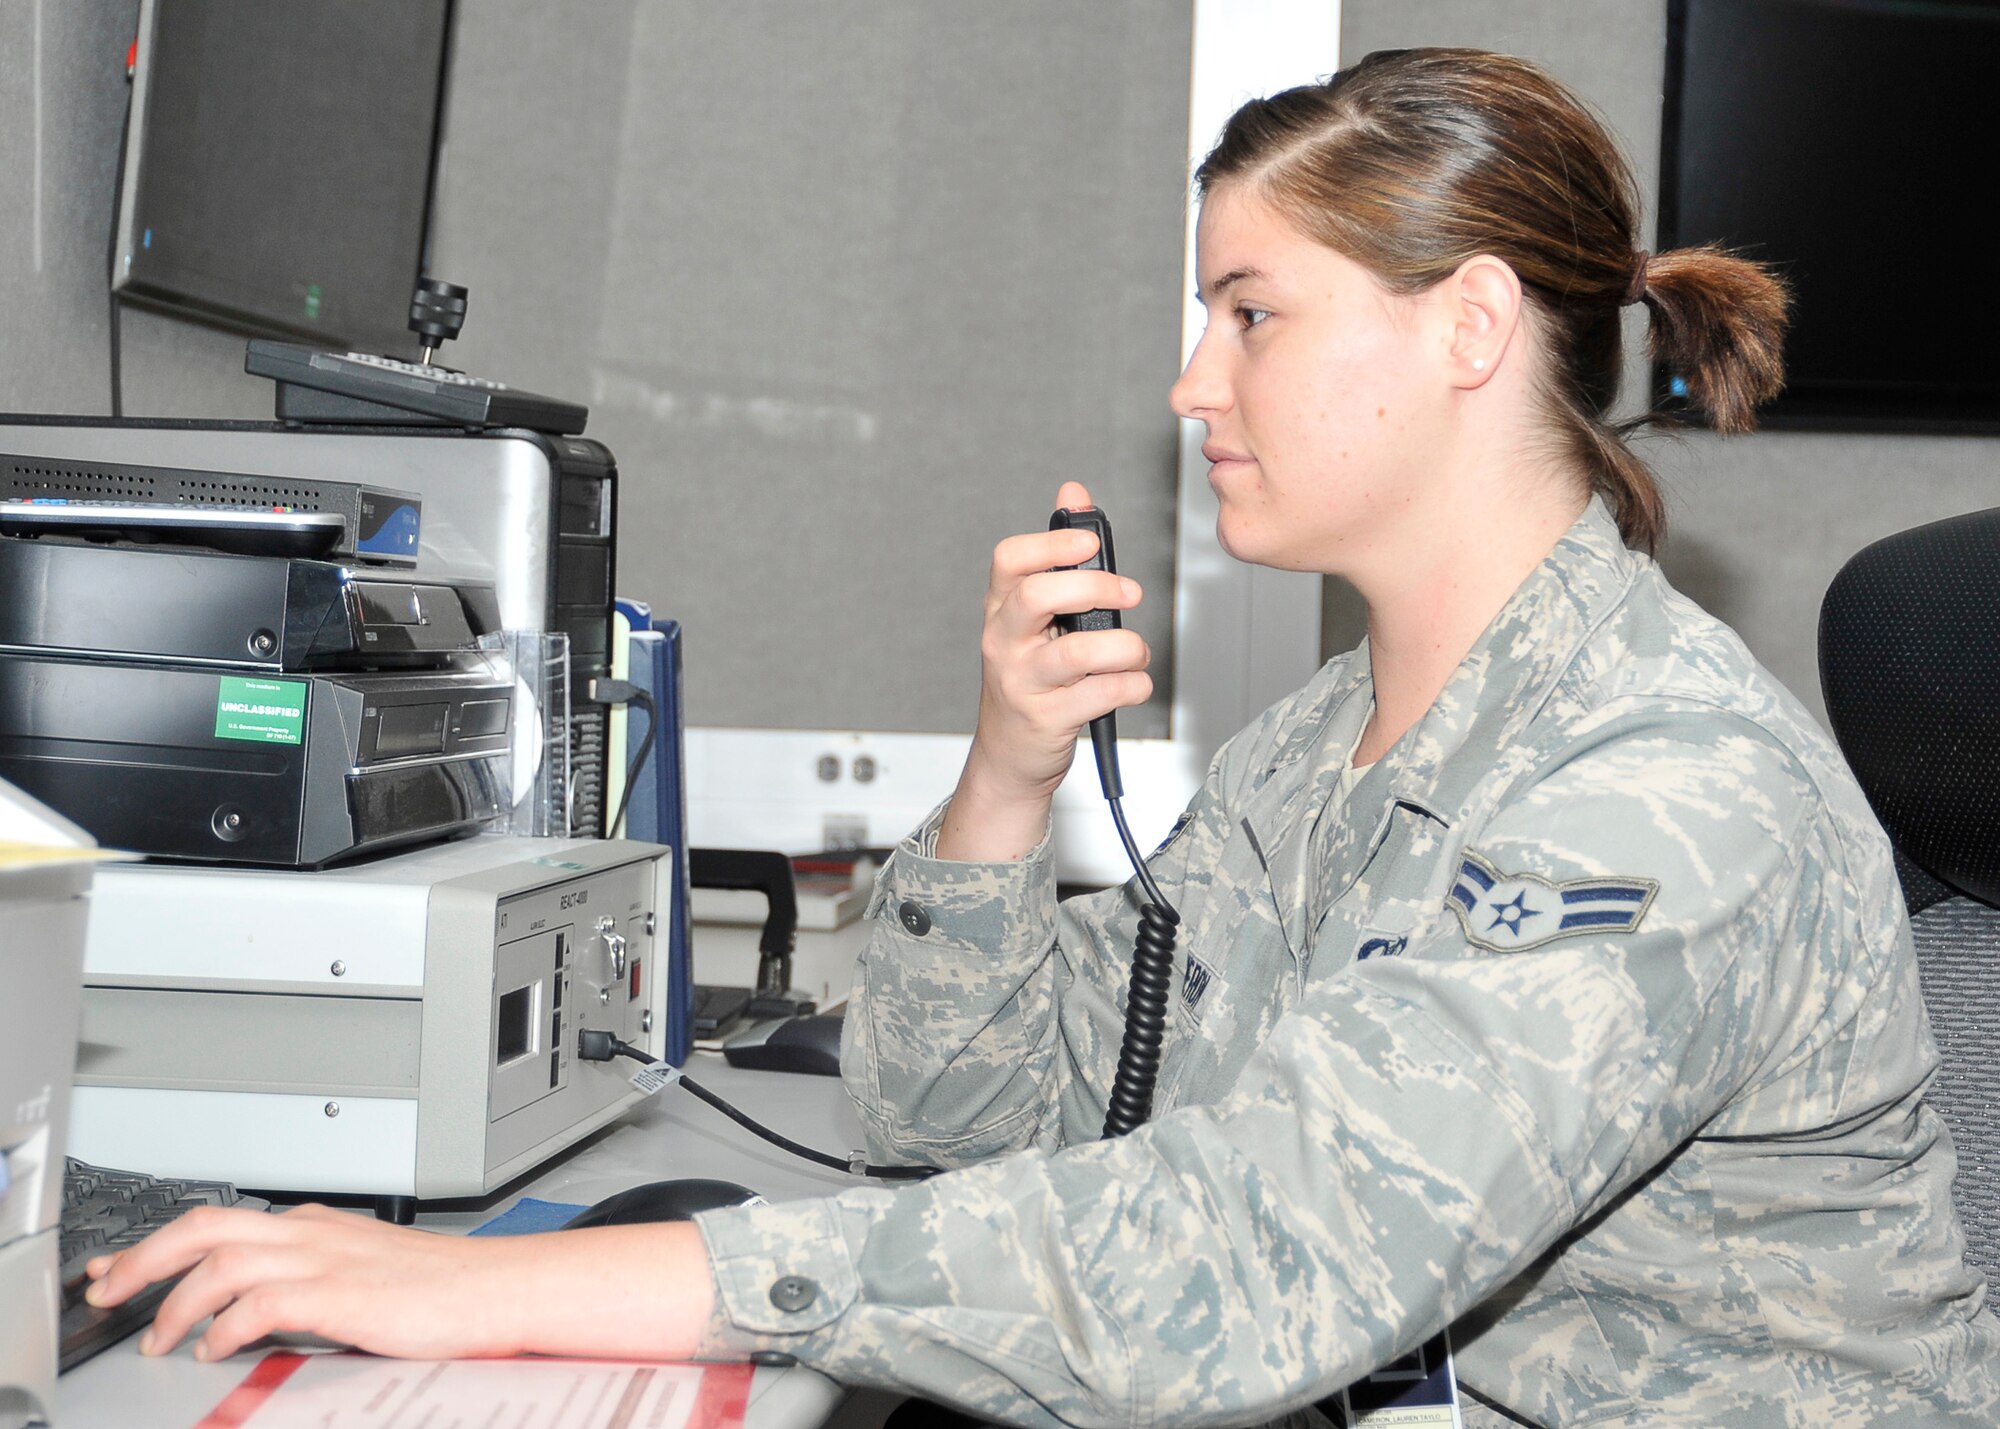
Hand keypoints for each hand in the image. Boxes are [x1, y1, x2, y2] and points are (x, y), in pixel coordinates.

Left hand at [84, 1203, 718, 1362]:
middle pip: (204, 1225)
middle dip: (143, 1258)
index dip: (158, 1244)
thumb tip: (257, 1309)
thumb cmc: (447, 1289)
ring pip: (220, 1259)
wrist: (504, 1291)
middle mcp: (313, 1232)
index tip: (121, 1268)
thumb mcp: (367, 1273)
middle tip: (109, 1290)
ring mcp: (326, 1259)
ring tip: (159, 1336)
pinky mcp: (341, 1292)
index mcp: (318, 1225)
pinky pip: (260, 1300)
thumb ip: (313, 1278)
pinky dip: (226, 1323)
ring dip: (176, 1300)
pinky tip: (218, 1346)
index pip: (221, 1221)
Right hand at [938, 480, 1150, 861]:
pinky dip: (1132, 686)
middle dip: (1096, 587)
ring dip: (1125, 647)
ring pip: (1077, 652)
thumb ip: (1059, 558)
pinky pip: (1100, 694)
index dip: (1053, 543)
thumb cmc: (1033, 679)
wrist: (1011, 755)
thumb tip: (1075, 495)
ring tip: (1136, 652)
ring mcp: (1021, 682)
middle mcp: (1004, 642)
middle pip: (1038, 595)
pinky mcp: (1046, 720)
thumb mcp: (1038, 619)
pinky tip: (1134, 684)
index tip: (1091, 543)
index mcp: (1001, 609)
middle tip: (1130, 594)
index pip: (1010, 560)